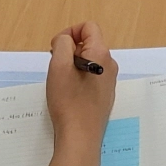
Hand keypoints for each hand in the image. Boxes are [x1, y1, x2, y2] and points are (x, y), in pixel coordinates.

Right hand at [45, 22, 116, 152]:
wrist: (80, 137)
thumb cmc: (68, 100)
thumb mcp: (59, 65)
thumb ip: (62, 44)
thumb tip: (65, 40)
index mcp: (101, 54)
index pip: (88, 27)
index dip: (70, 33)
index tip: (56, 49)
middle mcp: (110, 65)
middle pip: (89, 44)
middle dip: (70, 50)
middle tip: (55, 66)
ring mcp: (109, 82)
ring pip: (89, 61)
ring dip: (73, 65)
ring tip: (61, 82)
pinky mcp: (105, 96)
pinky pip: (92, 77)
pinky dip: (79, 79)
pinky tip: (69, 95)